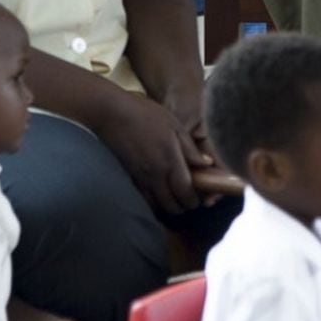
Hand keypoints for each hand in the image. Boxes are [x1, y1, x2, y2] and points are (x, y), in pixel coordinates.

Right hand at [96, 91, 212, 214]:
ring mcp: (140, 178)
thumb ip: (190, 148)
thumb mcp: (175, 125)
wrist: (113, 114)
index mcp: (170, 161)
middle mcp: (156, 175)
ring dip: (168, 205)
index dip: (194, 200)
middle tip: (189, 198)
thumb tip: (207, 164)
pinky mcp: (129, 178)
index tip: (199, 198)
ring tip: (174, 196)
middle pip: (172, 205)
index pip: (185, 192)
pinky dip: (154, 201)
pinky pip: (144, 199)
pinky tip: (158, 192)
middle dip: (183, 205)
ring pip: (157, 206)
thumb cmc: (147, 115)